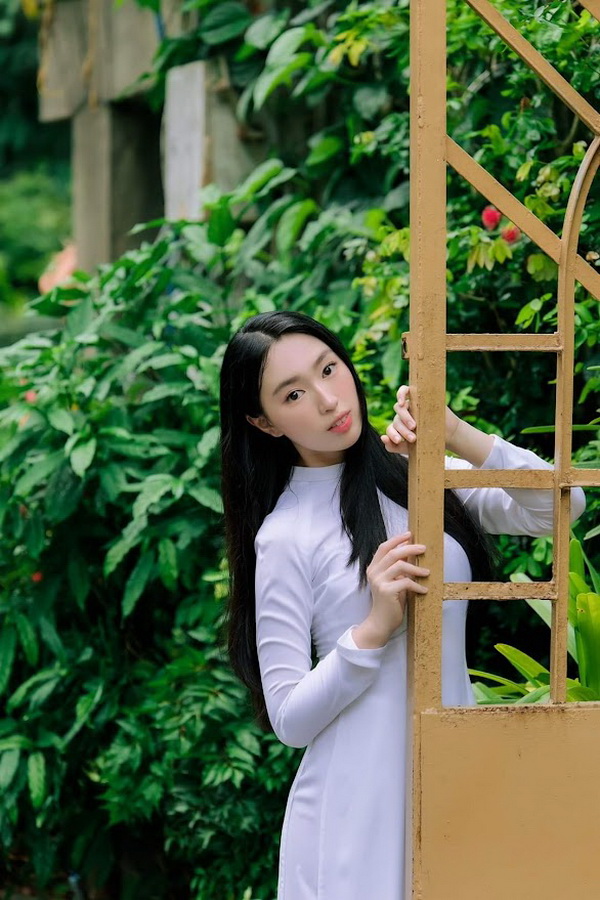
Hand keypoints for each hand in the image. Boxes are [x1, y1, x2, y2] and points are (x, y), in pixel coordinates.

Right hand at [353, 533, 428, 647]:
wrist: (381, 622)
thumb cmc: (390, 601)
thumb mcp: (393, 581)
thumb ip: (397, 567)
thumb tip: (410, 551)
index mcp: (373, 568)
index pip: (383, 547)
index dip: (396, 539)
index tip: (409, 534)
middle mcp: (374, 573)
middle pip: (393, 553)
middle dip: (410, 548)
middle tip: (423, 548)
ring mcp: (379, 582)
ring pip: (400, 566)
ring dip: (416, 568)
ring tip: (427, 572)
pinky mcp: (386, 591)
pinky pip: (405, 582)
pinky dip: (417, 585)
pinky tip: (424, 590)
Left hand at [381, 385, 460, 452]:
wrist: (448, 435)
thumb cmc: (429, 441)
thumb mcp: (411, 449)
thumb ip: (394, 446)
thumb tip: (382, 438)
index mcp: (400, 427)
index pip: (391, 429)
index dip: (392, 434)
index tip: (399, 441)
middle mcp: (403, 415)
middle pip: (396, 420)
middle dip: (403, 430)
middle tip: (413, 438)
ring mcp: (410, 405)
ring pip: (399, 408)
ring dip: (404, 417)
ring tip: (414, 426)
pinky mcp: (418, 396)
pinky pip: (405, 390)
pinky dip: (400, 394)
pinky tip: (401, 402)